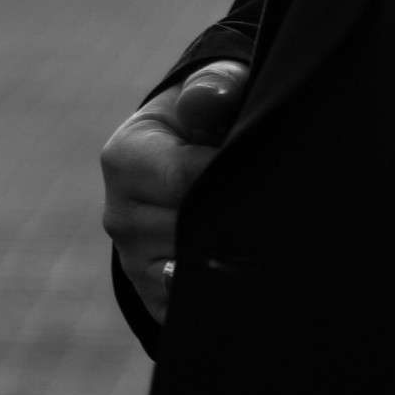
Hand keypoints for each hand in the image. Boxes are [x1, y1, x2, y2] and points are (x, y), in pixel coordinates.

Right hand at [100, 60, 250, 324]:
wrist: (187, 161)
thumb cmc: (208, 118)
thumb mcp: (213, 88)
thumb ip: (215, 86)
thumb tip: (209, 99)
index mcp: (125, 158)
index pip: (187, 180)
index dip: (234, 174)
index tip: (268, 168)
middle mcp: (120, 214)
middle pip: (192, 231)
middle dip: (236, 217)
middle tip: (275, 204)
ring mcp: (132, 260)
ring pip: (194, 272)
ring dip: (234, 256)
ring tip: (260, 229)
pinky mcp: (152, 295)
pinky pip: (189, 307)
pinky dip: (220, 294)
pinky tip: (246, 266)